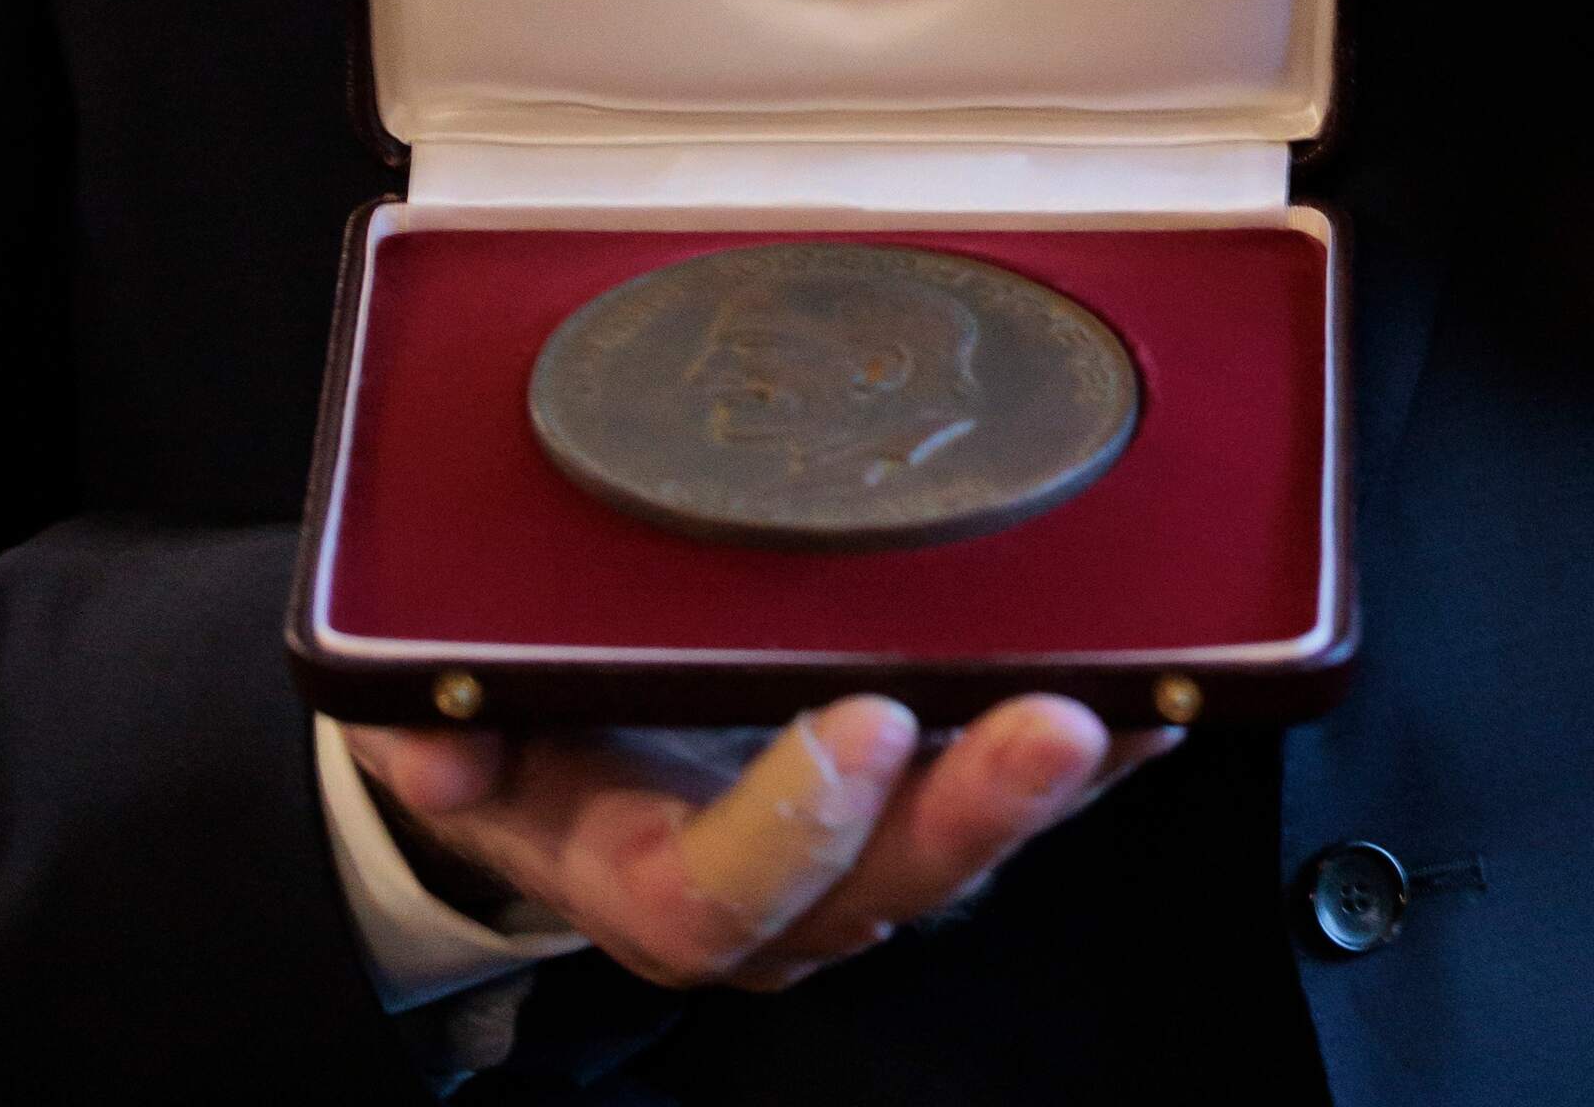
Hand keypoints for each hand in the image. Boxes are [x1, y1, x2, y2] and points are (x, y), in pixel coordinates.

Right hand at [345, 693, 1167, 993]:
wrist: (545, 766)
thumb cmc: (518, 737)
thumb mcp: (450, 734)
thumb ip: (431, 735)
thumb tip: (436, 732)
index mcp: (643, 880)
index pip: (723, 895)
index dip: (795, 825)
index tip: (860, 725)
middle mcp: (770, 899)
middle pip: (882, 882)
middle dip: (975, 805)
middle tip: (1050, 719)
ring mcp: (854, 864)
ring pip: (961, 849)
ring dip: (1056, 786)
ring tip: (1130, 702)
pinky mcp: (914, 810)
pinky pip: (1011, 800)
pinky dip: (1096, 750)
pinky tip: (1162, 693)